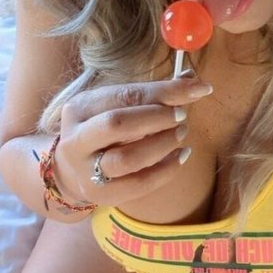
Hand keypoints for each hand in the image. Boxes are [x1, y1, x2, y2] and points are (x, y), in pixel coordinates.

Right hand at [51, 77, 212, 206]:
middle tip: (182, 115)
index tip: (199, 88)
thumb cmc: (104, 129)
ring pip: (126, 159)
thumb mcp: (118, 105)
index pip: (125, 95)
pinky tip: (182, 155)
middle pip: (117, 124)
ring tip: (181, 133)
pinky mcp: (102, 195)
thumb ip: (153, 92)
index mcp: (80, 107)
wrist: (74, 169)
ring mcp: (86, 171)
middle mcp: (76, 139)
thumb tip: (193, 78)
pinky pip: (139, 184)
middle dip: (157, 118)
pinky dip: (166, 170)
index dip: (165, 91)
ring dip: (162, 144)